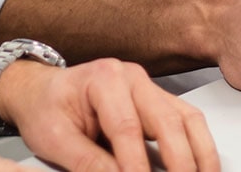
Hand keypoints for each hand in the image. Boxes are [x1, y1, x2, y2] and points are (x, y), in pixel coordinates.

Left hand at [0, 57, 218, 171]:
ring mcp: (149, 88)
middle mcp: (132, 78)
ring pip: (187, 120)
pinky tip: (199, 169)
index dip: (136, 166)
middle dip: (178, 163)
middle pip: (167, 122)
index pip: (127, 129)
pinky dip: (199, 148)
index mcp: (103, 78)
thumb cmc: (46, 108)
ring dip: (199, 156)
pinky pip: (188, 122)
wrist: (41, 93)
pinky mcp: (159, 102)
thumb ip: (87, 162)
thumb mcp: (54, 139)